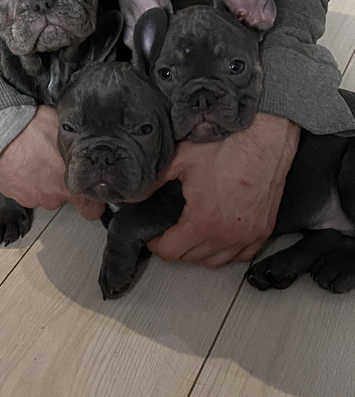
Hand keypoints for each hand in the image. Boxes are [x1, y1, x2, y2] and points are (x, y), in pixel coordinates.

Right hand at [0, 105, 103, 219]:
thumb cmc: (33, 131)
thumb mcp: (66, 132)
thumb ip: (80, 146)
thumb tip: (89, 142)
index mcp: (71, 187)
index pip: (93, 210)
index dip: (95, 202)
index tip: (93, 192)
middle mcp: (53, 198)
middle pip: (66, 196)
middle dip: (64, 181)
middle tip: (57, 160)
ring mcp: (32, 198)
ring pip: (46, 191)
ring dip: (44, 179)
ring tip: (38, 157)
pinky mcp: (15, 195)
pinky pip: (28, 188)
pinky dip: (28, 178)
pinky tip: (25, 160)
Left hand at [148, 113, 299, 266]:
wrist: (265, 135)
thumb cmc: (226, 145)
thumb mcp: (180, 160)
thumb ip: (153, 183)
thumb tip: (132, 196)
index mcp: (204, 221)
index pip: (172, 252)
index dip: (157, 244)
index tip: (154, 235)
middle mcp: (228, 235)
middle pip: (192, 258)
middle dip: (177, 246)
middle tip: (170, 230)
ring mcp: (250, 234)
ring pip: (217, 260)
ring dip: (200, 252)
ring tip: (191, 234)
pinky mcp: (265, 229)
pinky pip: (243, 255)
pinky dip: (228, 250)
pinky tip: (219, 236)